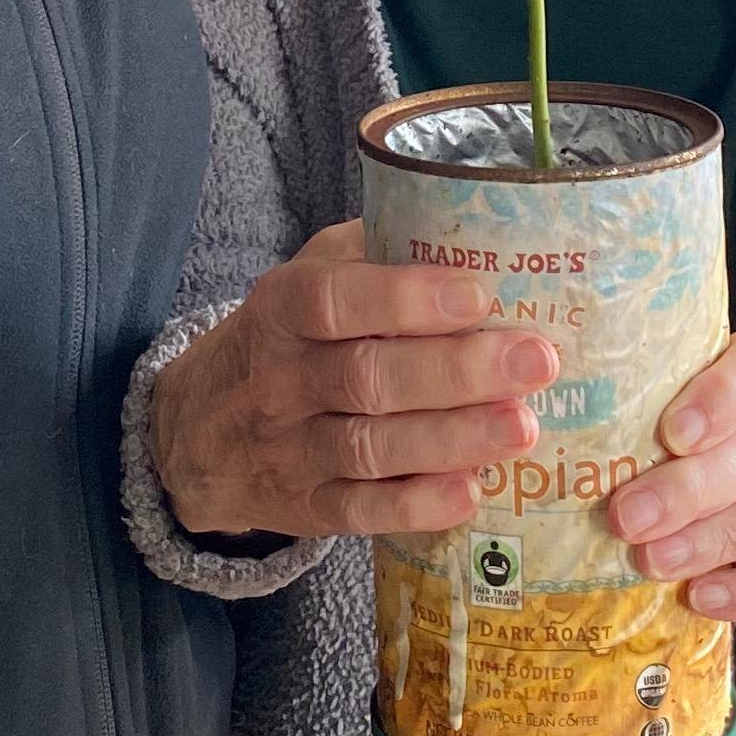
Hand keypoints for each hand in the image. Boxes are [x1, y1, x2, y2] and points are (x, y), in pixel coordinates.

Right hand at [152, 220, 558, 540]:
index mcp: (282, 307)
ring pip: (372, 447)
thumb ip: (373, 251)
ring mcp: (291, 449)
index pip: (334, 300)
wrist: (199, 430)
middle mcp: (281, 380)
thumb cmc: (285, 337)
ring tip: (524, 426)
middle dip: (457, 370)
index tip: (479, 293)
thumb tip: (469, 224)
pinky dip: (417, 506)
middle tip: (536, 359)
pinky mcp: (308, 507)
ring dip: (452, 438)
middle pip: (367, 376)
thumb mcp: (308, 275)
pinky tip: (472, 491)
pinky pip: (362, 511)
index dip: (405, 298)